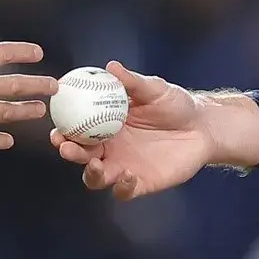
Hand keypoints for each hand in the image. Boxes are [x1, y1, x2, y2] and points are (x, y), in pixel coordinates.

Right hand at [51, 61, 258, 199]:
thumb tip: (111, 67)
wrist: (203, 127)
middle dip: (69, 152)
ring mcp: (123, 167)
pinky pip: (124, 191)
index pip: (76, 130)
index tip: (56, 126)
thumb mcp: (154, 89)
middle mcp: (110, 148)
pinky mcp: (141, 184)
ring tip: (95, 164)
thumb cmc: (175, 104)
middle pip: (80, 155)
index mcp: (105, 125)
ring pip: (96, 177)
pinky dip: (122, 187)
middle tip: (66, 146)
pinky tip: (128, 176)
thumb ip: (132, 82)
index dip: (63, 130)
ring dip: (90, 173)